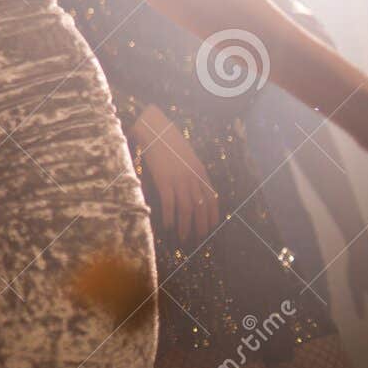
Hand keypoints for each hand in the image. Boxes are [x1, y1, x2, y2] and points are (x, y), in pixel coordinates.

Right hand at [139, 112, 219, 246]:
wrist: (154, 128)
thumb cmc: (169, 141)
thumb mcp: (187, 156)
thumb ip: (192, 172)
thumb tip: (193, 188)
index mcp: (200, 171)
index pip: (212, 198)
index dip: (212, 215)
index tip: (211, 227)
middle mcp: (192, 177)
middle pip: (201, 207)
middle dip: (201, 225)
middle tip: (199, 239)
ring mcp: (178, 179)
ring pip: (187, 209)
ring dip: (186, 226)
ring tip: (184, 237)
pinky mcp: (163, 180)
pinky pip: (169, 204)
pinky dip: (170, 217)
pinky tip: (168, 226)